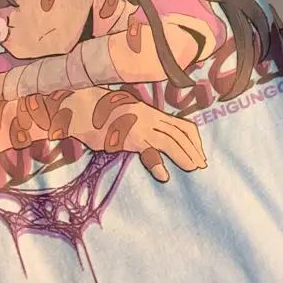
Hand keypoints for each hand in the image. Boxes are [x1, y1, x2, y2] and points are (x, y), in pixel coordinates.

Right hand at [72, 93, 206, 182]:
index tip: (200, 153)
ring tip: (192, 167)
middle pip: (181, 133)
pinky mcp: (128, 137)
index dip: (194, 140)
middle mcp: (151, 117)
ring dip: (184, 155)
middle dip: (193, 149)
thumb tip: (154, 140)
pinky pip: (146, 150)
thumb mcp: (129, 116)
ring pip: (170, 141)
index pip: (182, 125)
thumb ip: (143, 125)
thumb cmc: (103, 114)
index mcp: (153, 113)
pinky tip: (163, 175)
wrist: (81, 107)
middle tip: (201, 164)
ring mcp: (141, 126)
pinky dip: (156, 163)